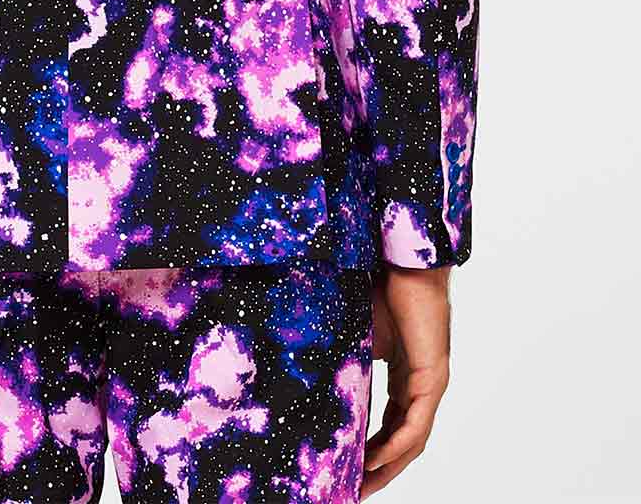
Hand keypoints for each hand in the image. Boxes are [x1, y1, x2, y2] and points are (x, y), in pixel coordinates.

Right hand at [360, 262, 451, 497]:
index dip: (370, 449)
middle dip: (378, 469)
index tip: (347, 467)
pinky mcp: (433, 377)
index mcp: (403, 375)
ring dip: (387, 467)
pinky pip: (415, 424)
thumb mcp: (358, 334)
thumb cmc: (383, 286)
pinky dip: (396, 446)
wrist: (407, 261)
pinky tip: (374, 460)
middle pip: (402, 441)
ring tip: (361, 485)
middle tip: (352, 490)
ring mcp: (429, 383)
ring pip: (410, 440)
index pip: (389, 425)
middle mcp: (420, 385)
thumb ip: (346, 357)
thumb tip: (309, 370)